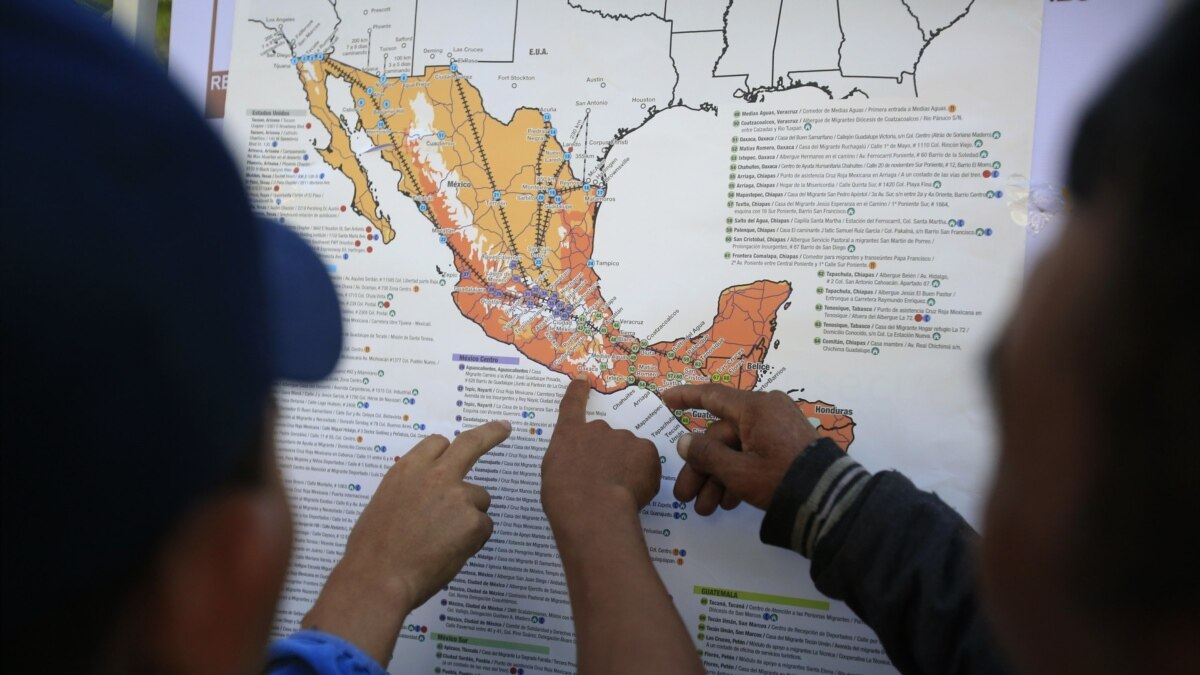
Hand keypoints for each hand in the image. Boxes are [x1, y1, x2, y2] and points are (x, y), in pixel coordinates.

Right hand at [303, 420, 510, 664]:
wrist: (378, 578)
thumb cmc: (372, 550)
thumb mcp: (384, 504)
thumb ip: (411, 491)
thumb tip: (425, 498)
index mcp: (408, 469)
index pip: (437, 444)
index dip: (448, 450)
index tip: (459, 445)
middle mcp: (436, 475)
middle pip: (471, 444)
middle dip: (490, 433)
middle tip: (504, 427)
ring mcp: (458, 496)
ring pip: (479, 499)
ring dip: (469, 516)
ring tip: (442, 542)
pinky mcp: (473, 521)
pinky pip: (483, 527)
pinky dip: (473, 541)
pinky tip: (450, 553)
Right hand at [542, 376, 660, 528]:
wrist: (591, 507)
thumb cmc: (564, 498)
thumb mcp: (554, 476)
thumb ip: (569, 462)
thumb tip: (582, 466)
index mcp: (569, 434)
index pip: (572, 405)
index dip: (578, 391)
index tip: (584, 379)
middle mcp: (597, 429)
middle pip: (607, 439)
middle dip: (608, 456)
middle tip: (605, 482)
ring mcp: (623, 436)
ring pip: (629, 452)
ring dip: (627, 466)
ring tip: (619, 492)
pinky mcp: (646, 450)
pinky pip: (647, 463)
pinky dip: (644, 475)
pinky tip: (633, 492)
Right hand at [661, 386, 818, 512]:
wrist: (830, 500)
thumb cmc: (780, 479)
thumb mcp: (738, 471)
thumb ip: (706, 454)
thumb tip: (684, 441)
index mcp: (754, 408)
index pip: (712, 396)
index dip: (685, 398)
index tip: (665, 399)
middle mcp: (766, 412)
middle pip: (721, 436)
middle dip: (701, 468)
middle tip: (686, 496)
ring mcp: (777, 429)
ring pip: (736, 449)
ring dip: (718, 478)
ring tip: (707, 508)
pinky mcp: (786, 446)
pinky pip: (753, 454)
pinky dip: (738, 475)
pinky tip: (728, 502)